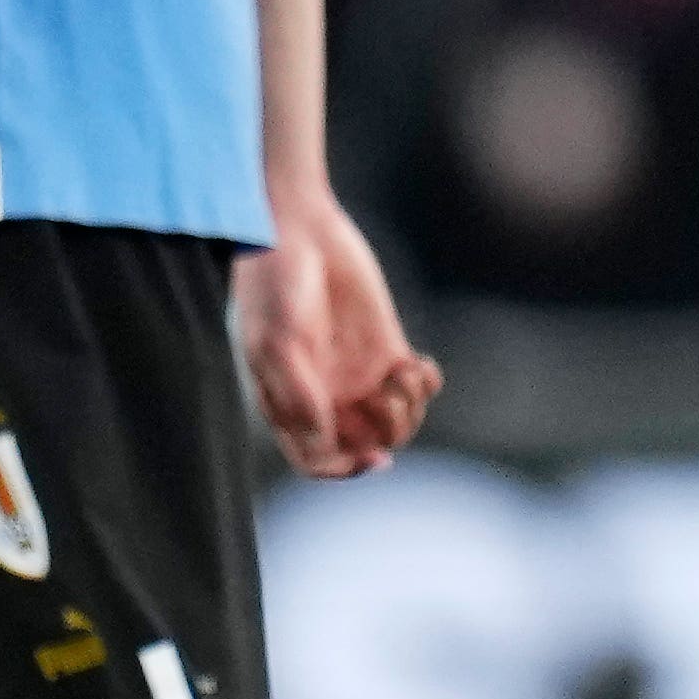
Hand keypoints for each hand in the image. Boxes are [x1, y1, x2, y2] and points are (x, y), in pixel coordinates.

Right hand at [236, 188, 443, 475]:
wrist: (298, 229)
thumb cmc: (274, 285)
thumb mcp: (277, 340)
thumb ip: (297, 393)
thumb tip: (321, 441)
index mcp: (290, 403)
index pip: (318, 460)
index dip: (345, 469)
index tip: (372, 457)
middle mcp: (326, 394)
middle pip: (366, 444)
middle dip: (386, 434)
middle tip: (388, 395)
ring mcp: (357, 371)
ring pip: (394, 421)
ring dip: (409, 410)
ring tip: (406, 376)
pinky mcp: (385, 344)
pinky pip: (414, 385)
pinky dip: (425, 385)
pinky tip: (419, 365)